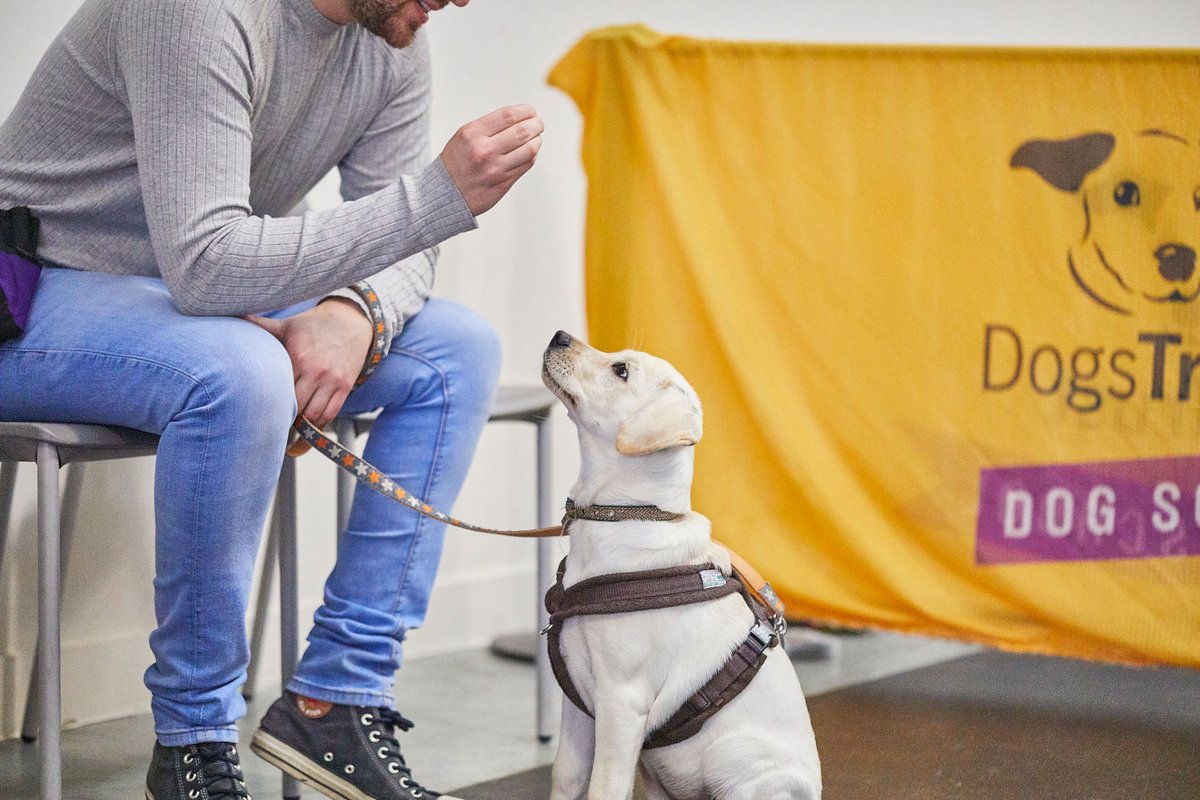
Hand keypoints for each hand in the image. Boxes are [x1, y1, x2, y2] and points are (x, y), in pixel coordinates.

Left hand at [247, 299, 373, 426]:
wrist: (351, 321)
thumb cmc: (313, 325)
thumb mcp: (287, 325)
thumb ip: (261, 325)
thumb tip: (235, 313)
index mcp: (298, 356)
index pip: (279, 390)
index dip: (269, 403)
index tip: (259, 410)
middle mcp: (316, 370)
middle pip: (296, 407)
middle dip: (285, 417)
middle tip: (273, 421)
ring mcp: (333, 380)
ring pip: (314, 414)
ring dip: (302, 424)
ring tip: (290, 424)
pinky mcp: (345, 386)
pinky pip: (331, 413)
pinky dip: (319, 423)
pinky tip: (309, 423)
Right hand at [439, 104, 543, 215]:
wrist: (443, 195)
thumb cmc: (456, 163)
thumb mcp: (464, 137)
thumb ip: (490, 127)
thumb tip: (521, 118)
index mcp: (472, 134)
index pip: (508, 116)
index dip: (526, 111)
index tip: (531, 111)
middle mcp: (484, 151)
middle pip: (522, 131)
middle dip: (536, 125)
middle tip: (539, 123)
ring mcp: (495, 169)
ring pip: (529, 149)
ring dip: (537, 141)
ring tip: (536, 137)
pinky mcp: (503, 183)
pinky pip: (526, 165)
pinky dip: (531, 155)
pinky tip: (529, 152)